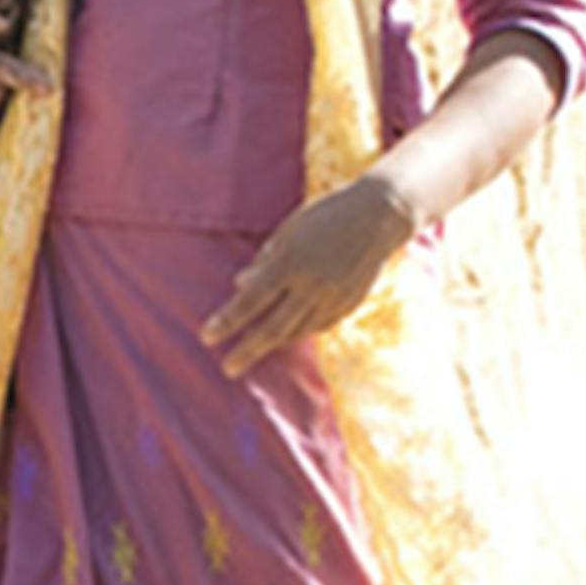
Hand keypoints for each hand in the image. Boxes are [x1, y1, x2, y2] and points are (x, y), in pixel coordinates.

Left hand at [200, 175, 424, 373]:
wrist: (378, 216)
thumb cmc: (325, 216)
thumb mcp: (290, 231)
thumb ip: (265, 260)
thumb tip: (239, 284)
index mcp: (290, 263)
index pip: (251, 301)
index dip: (227, 321)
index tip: (206, 337)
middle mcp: (311, 286)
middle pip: (273, 328)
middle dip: (247, 351)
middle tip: (228, 368)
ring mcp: (332, 298)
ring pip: (297, 331)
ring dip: (273, 341)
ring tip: (253, 348)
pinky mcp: (348, 305)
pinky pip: (317, 325)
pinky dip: (299, 329)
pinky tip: (287, 332)